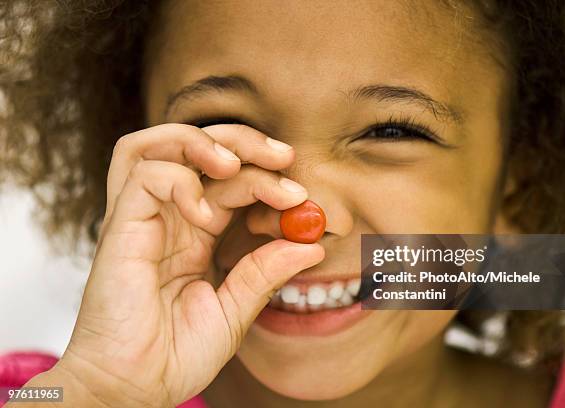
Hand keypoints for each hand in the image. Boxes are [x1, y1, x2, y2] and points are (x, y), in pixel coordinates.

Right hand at [40, 124, 323, 406]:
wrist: (132, 389)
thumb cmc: (175, 354)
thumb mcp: (235, 311)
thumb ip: (266, 273)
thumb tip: (311, 244)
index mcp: (196, 232)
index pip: (231, 181)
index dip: (266, 178)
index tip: (301, 195)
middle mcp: (170, 217)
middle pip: (200, 149)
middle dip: (245, 142)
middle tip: (283, 157)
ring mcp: (143, 218)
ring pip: (162, 145)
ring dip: (206, 143)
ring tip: (238, 166)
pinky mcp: (120, 227)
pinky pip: (145, 175)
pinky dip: (181, 181)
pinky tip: (204, 216)